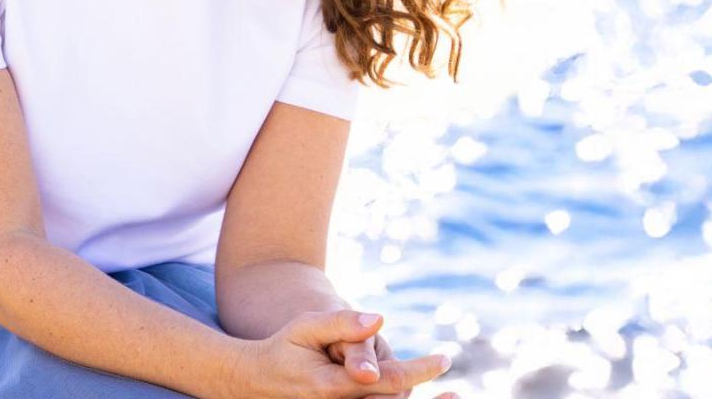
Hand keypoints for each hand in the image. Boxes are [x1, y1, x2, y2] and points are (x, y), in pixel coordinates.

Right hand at [226, 309, 451, 398]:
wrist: (253, 382)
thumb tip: (380, 320)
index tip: (444, 360)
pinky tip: (407, 395)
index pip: (389, 380)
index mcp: (333, 386)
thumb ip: (343, 323)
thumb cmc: (284, 347)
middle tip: (458, 395)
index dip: (421, 370)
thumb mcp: (307, 326)